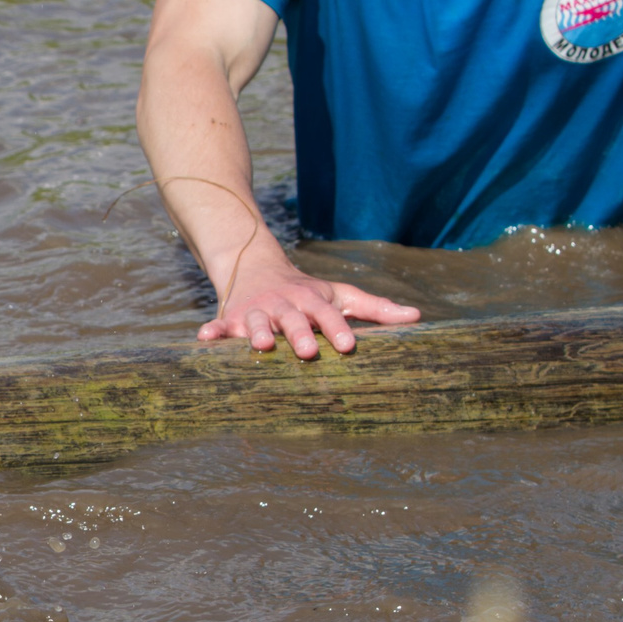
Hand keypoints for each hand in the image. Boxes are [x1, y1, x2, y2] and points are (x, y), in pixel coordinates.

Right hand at [202, 260, 420, 357]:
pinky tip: (205, 338)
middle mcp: (284, 305)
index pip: (328, 315)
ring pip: (257, 322)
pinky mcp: (232, 318)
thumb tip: (416, 317)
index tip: (349, 347)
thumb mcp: (339, 294)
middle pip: (293, 320)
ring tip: (261, 346)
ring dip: (258, 332)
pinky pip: (220, 325)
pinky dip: (213, 331)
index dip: (338, 329)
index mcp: (312, 300)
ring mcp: (257, 311)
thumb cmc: (307, 292)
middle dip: (299, 335)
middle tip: (307, 353)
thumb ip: (375, 308)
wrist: (257, 268)